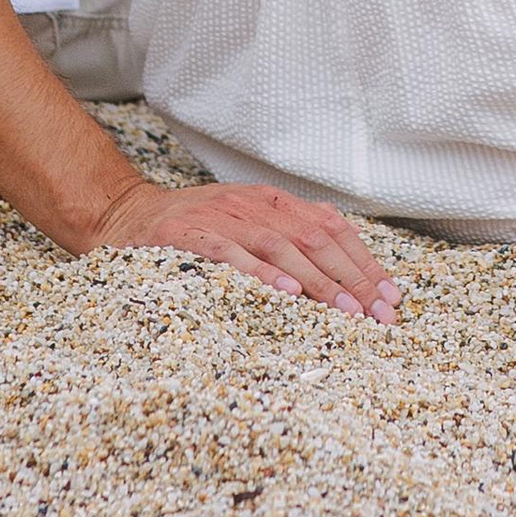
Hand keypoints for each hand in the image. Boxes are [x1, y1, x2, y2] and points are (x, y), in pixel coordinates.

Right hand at [90, 180, 404, 324]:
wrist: (124, 215)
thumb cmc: (194, 230)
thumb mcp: (245, 224)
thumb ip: (287, 239)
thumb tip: (347, 277)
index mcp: (270, 201)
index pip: (330, 227)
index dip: (364, 262)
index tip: (391, 297)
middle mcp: (250, 204)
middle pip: (313, 238)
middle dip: (351, 278)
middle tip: (378, 314)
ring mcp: (219, 218)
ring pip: (279, 246)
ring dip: (317, 281)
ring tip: (345, 311)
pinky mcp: (186, 235)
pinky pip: (228, 254)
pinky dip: (259, 273)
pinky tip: (284, 294)